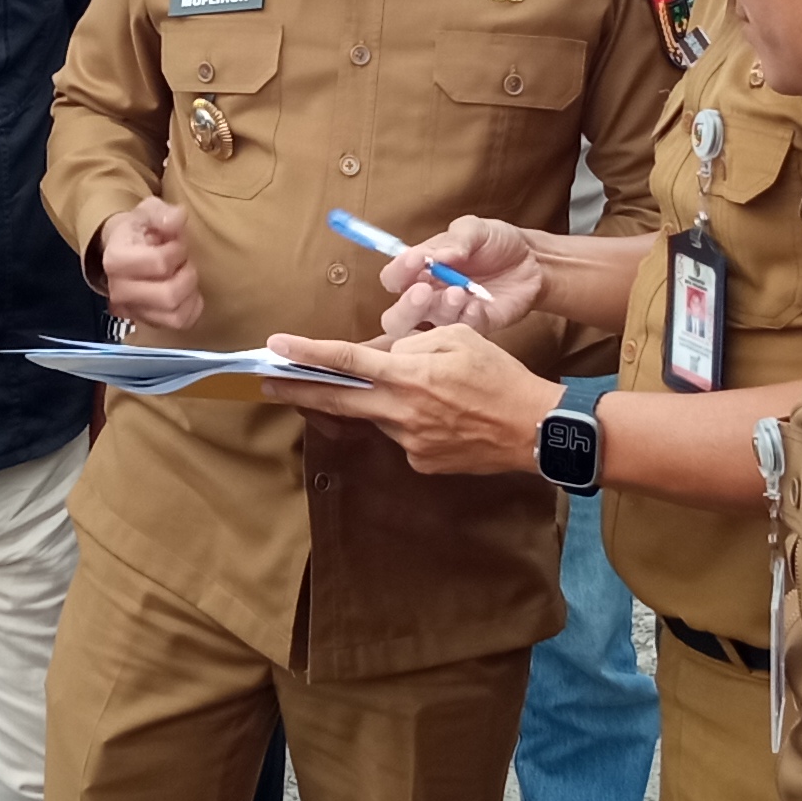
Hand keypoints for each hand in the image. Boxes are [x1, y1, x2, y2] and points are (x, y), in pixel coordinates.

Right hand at [93, 199, 203, 333]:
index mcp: (116, 260)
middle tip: (183, 261)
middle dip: (186, 274)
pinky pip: (180, 323)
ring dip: (189, 292)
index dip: (177, 250)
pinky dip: (192, 308)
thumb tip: (176, 219)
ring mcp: (132, 310)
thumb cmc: (139, 229)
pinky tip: (187, 290)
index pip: (159, 264)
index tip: (175, 242)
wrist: (125, 247)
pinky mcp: (147, 322)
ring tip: (183, 275)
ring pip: (176, 315)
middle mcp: (119, 291)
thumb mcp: (149, 210)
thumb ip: (163, 213)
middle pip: (168, 296)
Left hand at [261, 323, 557, 474]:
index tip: (276, 347)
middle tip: (267, 382)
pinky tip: (445, 417)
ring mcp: (409, 442)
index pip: (346, 361)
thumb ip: (414, 344)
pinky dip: (411, 421)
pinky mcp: (421, 462)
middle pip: (338, 400)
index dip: (307, 353)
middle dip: (298, 390)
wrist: (534, 431)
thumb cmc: (501, 377)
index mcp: (409, 375)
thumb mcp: (459, 338)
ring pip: (379, 416)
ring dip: (382, 402)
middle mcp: (401, 411)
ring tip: (430, 392)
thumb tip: (386, 356)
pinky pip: (403, 436)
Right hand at [375, 214, 541, 336]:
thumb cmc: (496, 242)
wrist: (533, 261)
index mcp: (421, 270)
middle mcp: (430, 296)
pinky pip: (462, 333)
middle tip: (424, 292)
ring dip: (441, 310)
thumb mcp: (475, 230)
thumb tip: (436, 256)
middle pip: (397, 317)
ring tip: (460, 292)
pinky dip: (466, 320)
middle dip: (406, 308)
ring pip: (428, 328)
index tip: (416, 260)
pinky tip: (478, 305)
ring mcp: (451, 315)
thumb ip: (456, 240)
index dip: (398, 272)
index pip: (393, 278)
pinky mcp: (475, 327)